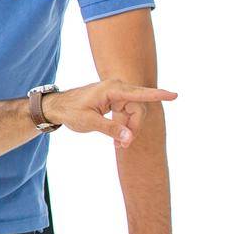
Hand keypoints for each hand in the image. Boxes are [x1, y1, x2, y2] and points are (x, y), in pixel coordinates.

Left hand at [44, 80, 176, 146]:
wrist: (59, 106)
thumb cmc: (71, 111)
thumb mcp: (89, 123)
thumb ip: (111, 129)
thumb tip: (130, 137)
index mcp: (111, 89)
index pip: (139, 93)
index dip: (158, 95)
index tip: (174, 95)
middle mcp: (117, 87)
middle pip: (138, 108)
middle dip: (134, 127)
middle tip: (121, 146)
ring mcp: (117, 92)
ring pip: (134, 112)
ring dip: (129, 128)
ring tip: (117, 144)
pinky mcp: (115, 98)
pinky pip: (129, 112)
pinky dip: (125, 125)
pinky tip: (118, 137)